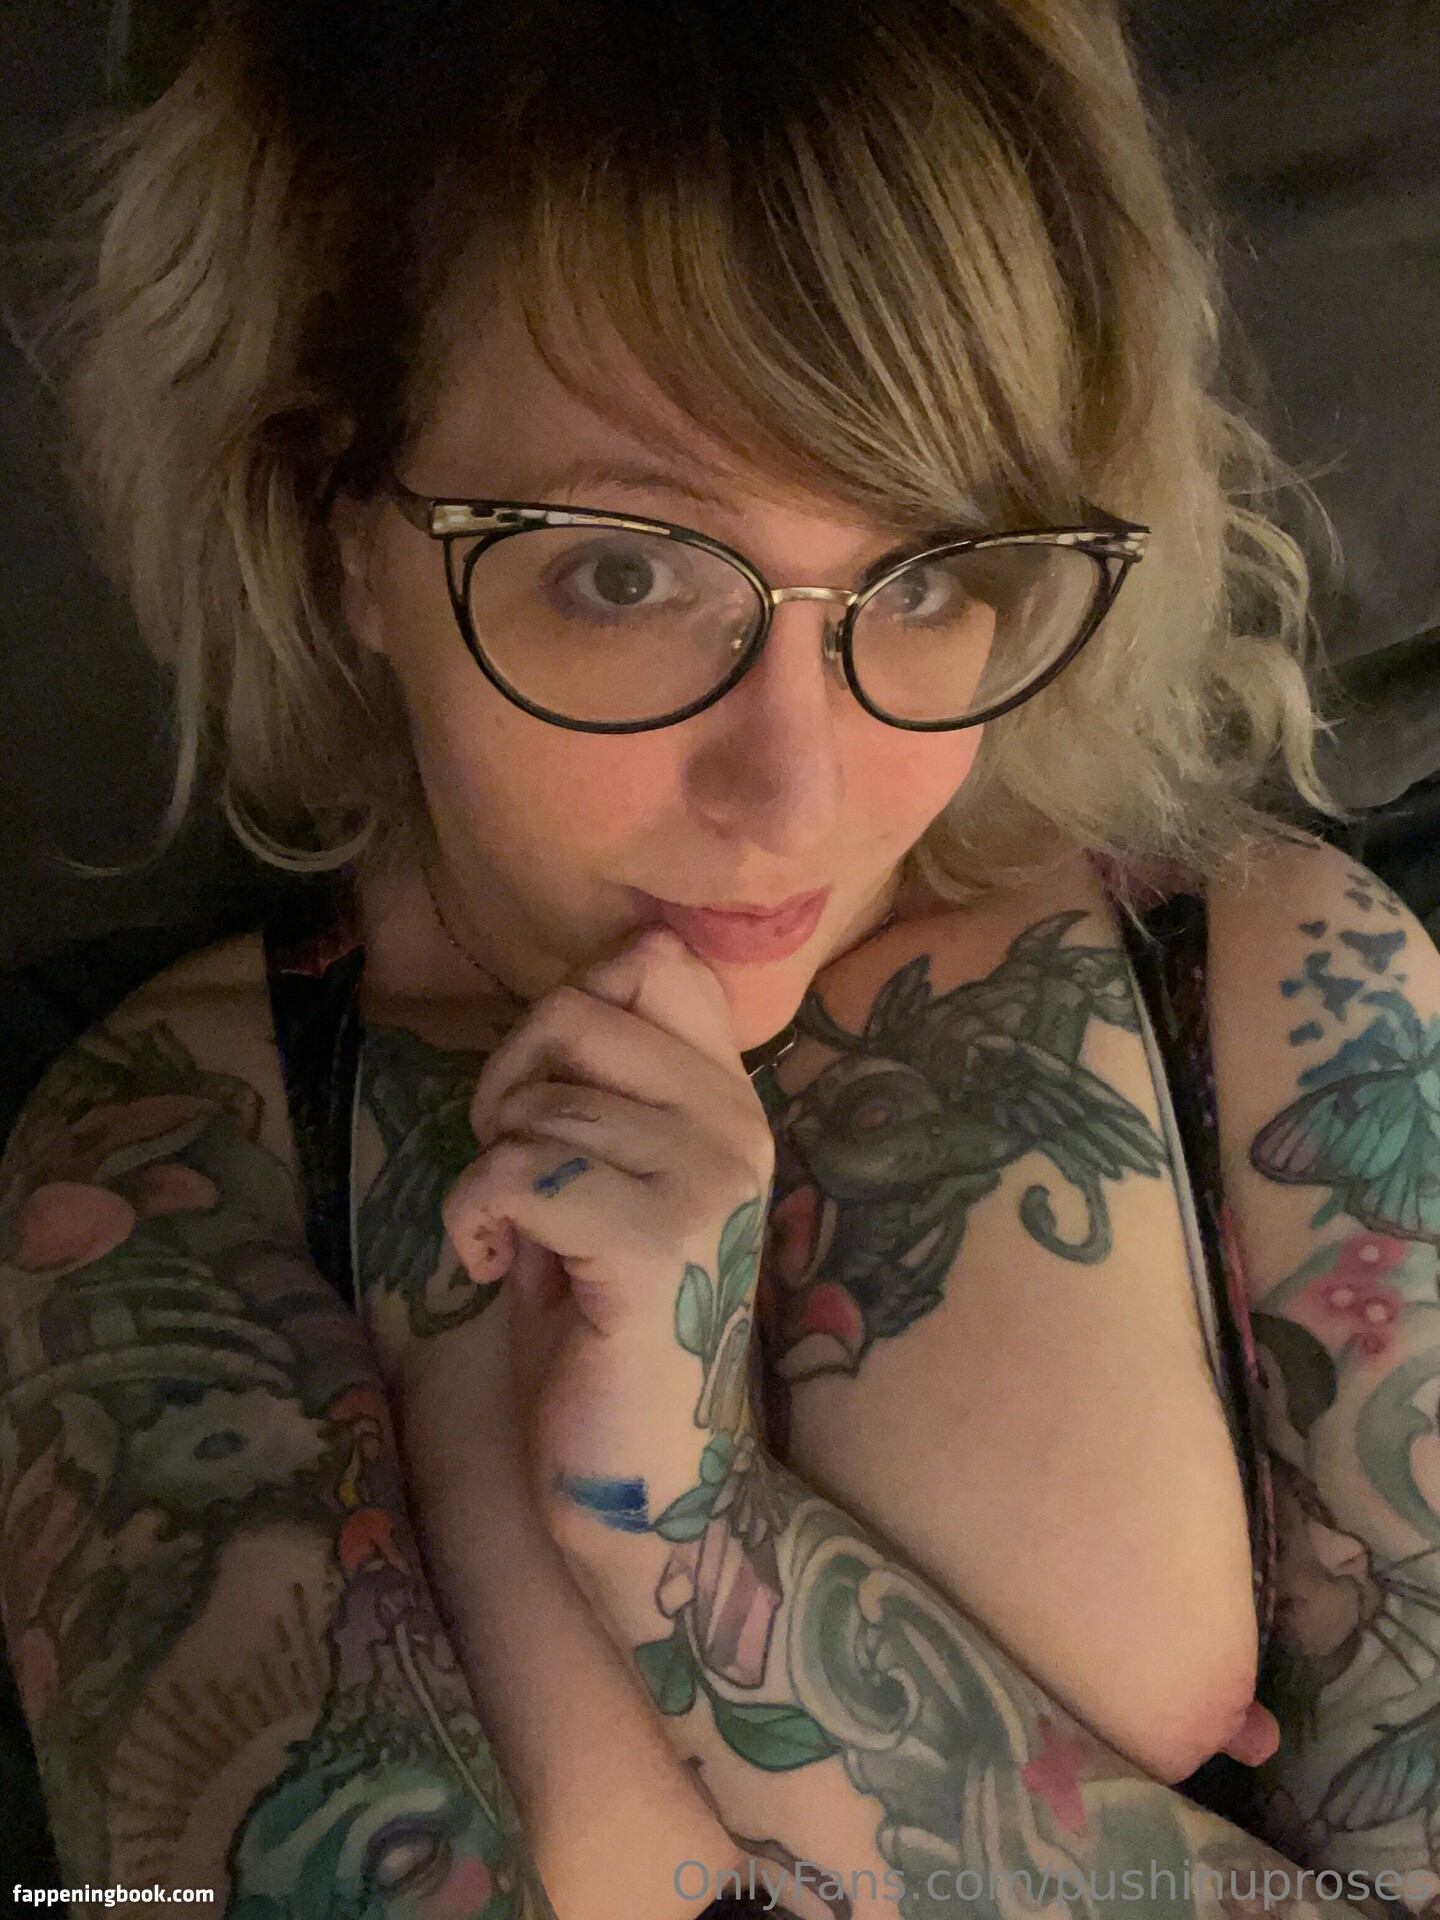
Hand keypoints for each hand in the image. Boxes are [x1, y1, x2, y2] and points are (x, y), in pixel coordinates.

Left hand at [439, 926, 773, 1512]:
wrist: (655, 1490)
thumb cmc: (608, 1339)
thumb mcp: (607, 1191)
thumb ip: (597, 1103)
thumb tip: (547, 1020)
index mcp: (729, 1106)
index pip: (661, 962)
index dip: (574, 999)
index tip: (551, 1087)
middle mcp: (733, 1128)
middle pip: (578, 1008)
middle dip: (508, 1077)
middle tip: (508, 1162)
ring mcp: (703, 1182)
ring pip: (538, 1105)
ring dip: (487, 1167)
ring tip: (509, 1236)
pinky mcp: (653, 1244)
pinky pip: (516, 1173)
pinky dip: (471, 1217)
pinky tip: (492, 1268)